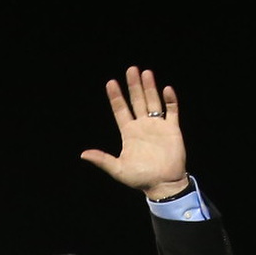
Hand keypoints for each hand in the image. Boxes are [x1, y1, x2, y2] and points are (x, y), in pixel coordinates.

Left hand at [82, 66, 190, 200]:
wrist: (164, 185)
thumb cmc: (140, 178)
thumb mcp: (118, 170)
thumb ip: (103, 160)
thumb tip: (83, 154)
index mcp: (129, 133)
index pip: (120, 110)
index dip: (115, 97)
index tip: (110, 83)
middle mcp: (142, 126)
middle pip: (137, 101)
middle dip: (133, 86)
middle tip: (131, 69)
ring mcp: (158, 126)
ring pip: (153, 102)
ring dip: (150, 88)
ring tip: (146, 72)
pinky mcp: (172, 129)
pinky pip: (172, 111)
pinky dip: (170, 100)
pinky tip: (166, 89)